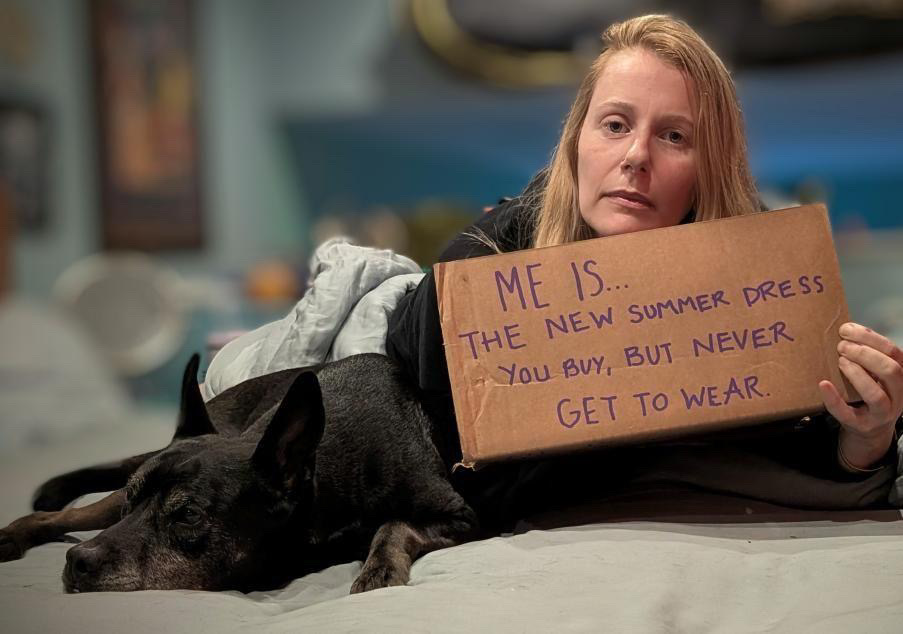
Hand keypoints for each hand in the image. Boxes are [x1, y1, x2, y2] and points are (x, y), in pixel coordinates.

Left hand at [818, 322, 902, 470]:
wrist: (870, 429)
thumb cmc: (870, 391)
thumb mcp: (877, 373)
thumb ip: (869, 355)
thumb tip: (845, 329)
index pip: (895, 353)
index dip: (871, 338)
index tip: (846, 329)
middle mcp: (898, 396)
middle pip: (891, 371)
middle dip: (865, 354)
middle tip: (841, 346)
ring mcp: (881, 414)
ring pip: (875, 395)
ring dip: (856, 374)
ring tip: (840, 361)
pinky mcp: (860, 425)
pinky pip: (847, 413)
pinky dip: (834, 398)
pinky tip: (823, 384)